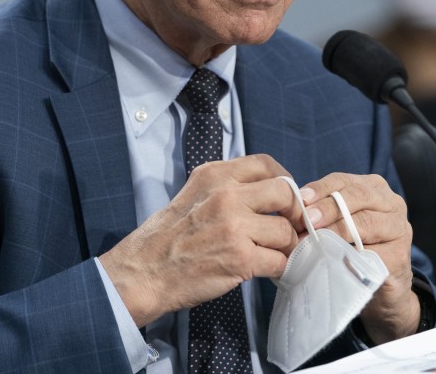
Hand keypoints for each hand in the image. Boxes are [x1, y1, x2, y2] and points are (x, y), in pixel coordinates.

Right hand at [99, 154, 302, 326]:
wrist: (143, 272)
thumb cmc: (166, 238)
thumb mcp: (193, 194)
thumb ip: (226, 187)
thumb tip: (264, 192)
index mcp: (214, 176)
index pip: (265, 163)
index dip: (285, 179)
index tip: (286, 197)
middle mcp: (226, 195)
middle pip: (284, 193)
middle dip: (292, 213)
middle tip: (289, 228)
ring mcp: (234, 226)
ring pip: (285, 231)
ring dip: (284, 246)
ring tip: (272, 254)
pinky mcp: (240, 258)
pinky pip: (279, 261)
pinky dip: (277, 268)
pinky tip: (265, 270)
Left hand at [298, 173, 420, 342]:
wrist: (380, 289)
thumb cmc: (353, 249)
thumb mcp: (337, 223)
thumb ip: (321, 212)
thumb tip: (292, 211)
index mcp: (373, 187)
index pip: (342, 180)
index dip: (321, 189)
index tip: (301, 199)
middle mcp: (391, 202)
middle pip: (357, 196)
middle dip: (329, 207)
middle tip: (308, 220)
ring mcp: (400, 228)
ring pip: (365, 222)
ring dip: (336, 231)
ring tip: (315, 240)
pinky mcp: (400, 256)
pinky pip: (372, 252)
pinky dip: (350, 255)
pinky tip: (334, 260)